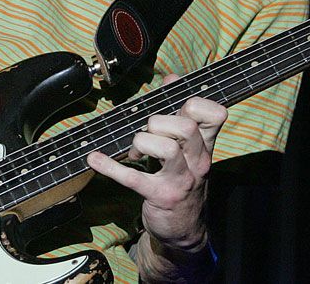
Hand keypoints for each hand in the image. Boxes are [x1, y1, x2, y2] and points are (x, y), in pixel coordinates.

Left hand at [86, 74, 228, 250]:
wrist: (185, 230)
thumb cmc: (184, 180)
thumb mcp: (189, 149)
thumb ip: (181, 113)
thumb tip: (172, 78)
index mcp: (205, 145)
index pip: (214, 114)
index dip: (194, 103)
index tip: (177, 106)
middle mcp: (198, 160)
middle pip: (185, 127)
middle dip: (159, 122)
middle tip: (149, 134)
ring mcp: (181, 180)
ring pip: (166, 148)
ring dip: (142, 143)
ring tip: (135, 152)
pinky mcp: (160, 196)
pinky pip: (132, 177)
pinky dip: (109, 166)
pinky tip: (95, 159)